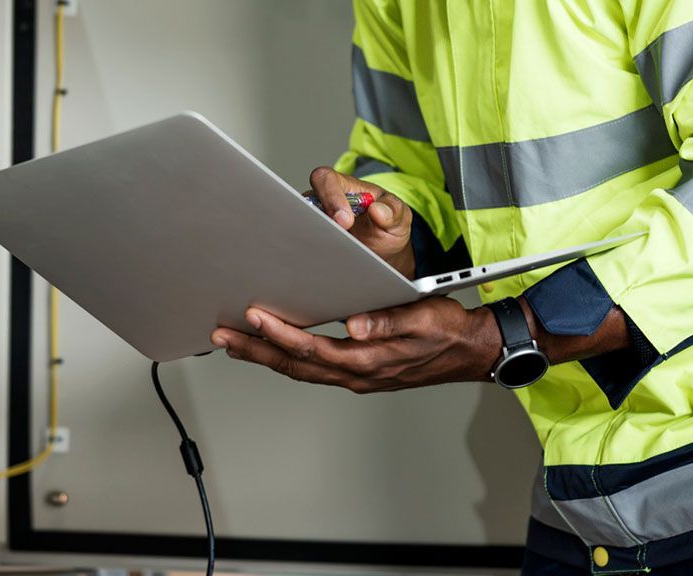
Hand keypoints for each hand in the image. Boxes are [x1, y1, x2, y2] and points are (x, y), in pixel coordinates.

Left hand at [210, 297, 499, 392]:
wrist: (469, 350)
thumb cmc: (447, 330)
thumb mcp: (422, 318)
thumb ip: (386, 322)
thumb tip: (353, 325)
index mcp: (368, 358)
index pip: (313, 348)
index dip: (280, 334)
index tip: (254, 318)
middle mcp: (357, 373)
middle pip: (296, 365)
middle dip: (256, 350)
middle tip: (222, 337)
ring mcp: (356, 375)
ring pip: (300, 369)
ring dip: (265, 356)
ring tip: (234, 343)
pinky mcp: (358, 371)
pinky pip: (313, 369)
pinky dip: (287, 359)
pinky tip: (272, 349)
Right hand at [309, 165, 414, 277]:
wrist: (384, 251)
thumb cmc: (388, 224)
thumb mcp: (399, 216)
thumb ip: (393, 210)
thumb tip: (377, 210)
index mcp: (344, 186)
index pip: (326, 179)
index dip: (330, 196)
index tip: (345, 221)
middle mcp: (324, 201)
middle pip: (305, 201)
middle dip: (317, 220)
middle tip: (336, 238)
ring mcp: (317, 221)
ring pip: (303, 225)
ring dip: (315, 238)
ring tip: (335, 252)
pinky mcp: (314, 241)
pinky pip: (306, 244)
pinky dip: (315, 252)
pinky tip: (330, 262)